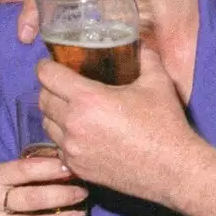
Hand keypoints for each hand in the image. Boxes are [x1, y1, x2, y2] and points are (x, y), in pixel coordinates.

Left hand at [37, 48, 212, 206]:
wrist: (172, 169)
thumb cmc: (165, 125)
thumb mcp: (158, 82)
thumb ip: (145, 58)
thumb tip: (140, 46)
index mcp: (88, 99)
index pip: (48, 76)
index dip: (46, 66)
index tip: (50, 63)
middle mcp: (73, 124)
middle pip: (42, 99)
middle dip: (49, 88)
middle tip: (62, 83)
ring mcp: (73, 149)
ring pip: (46, 124)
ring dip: (53, 113)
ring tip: (69, 107)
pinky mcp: (78, 168)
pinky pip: (58, 147)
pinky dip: (63, 136)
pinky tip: (80, 132)